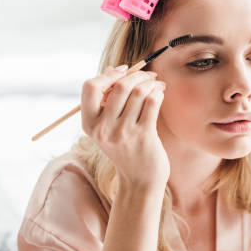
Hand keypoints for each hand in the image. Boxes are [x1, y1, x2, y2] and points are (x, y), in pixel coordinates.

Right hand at [80, 66, 169, 188]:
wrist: (140, 179)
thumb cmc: (126, 148)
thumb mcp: (108, 128)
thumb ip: (108, 101)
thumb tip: (116, 70)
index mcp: (89, 124)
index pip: (90, 87)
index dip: (108, 75)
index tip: (124, 71)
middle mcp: (103, 129)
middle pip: (120, 86)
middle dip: (138, 75)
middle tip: (149, 75)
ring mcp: (123, 133)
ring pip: (138, 92)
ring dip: (151, 83)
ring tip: (157, 84)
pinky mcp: (143, 136)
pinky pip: (152, 102)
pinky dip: (158, 93)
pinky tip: (160, 94)